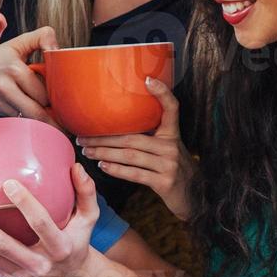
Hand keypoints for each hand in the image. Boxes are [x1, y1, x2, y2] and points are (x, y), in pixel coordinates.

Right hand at [0, 26, 58, 123]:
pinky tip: (29, 113)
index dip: (54, 97)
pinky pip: (17, 121)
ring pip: (27, 120)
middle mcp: (4, 88)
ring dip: (39, 120)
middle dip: (50, 114)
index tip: (61, 99)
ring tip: (47, 115)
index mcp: (15, 70)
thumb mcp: (20, 42)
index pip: (45, 95)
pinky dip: (25, 119)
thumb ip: (43, 38)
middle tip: (60, 114)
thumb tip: (58, 50)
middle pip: (37, 113)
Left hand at [0, 162, 98, 276]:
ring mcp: (23, 276)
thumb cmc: (78, 243)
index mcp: (61, 248)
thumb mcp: (88, 220)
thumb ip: (86, 193)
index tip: (9, 183)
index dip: (26, 203)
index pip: (41, 223)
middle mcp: (40, 265)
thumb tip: (76, 168)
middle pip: (6, 244)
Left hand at [76, 77, 194, 219]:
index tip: (147, 79)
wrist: (194, 196)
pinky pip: (136, 174)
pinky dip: (117, 170)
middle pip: (132, 137)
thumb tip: (119, 122)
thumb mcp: (168, 147)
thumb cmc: (172, 168)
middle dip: (104, 137)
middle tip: (82, 136)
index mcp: (172, 134)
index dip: (162, 92)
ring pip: (130, 155)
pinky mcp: (165, 182)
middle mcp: (172, 146)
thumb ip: (152, 135)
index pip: (172, 108)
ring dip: (104, 152)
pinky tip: (102, 166)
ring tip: (86, 151)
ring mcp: (169, 164)